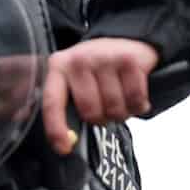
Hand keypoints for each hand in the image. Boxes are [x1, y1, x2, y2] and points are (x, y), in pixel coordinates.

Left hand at [42, 38, 159, 154]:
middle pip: (90, 112)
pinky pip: (135, 99)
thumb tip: (56, 135)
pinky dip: (137, 105)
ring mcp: (105, 58)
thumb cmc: (95, 69)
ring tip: (119, 100)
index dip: (56, 130)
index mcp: (58, 68)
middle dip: (100, 119)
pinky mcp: (130, 60)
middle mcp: (79, 61)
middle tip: (104, 110)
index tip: (64, 148)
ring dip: (120, 113)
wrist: (126, 40)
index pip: (52, 103)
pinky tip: (133, 97)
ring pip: (114, 108)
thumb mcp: (71, 80)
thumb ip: (61, 104)